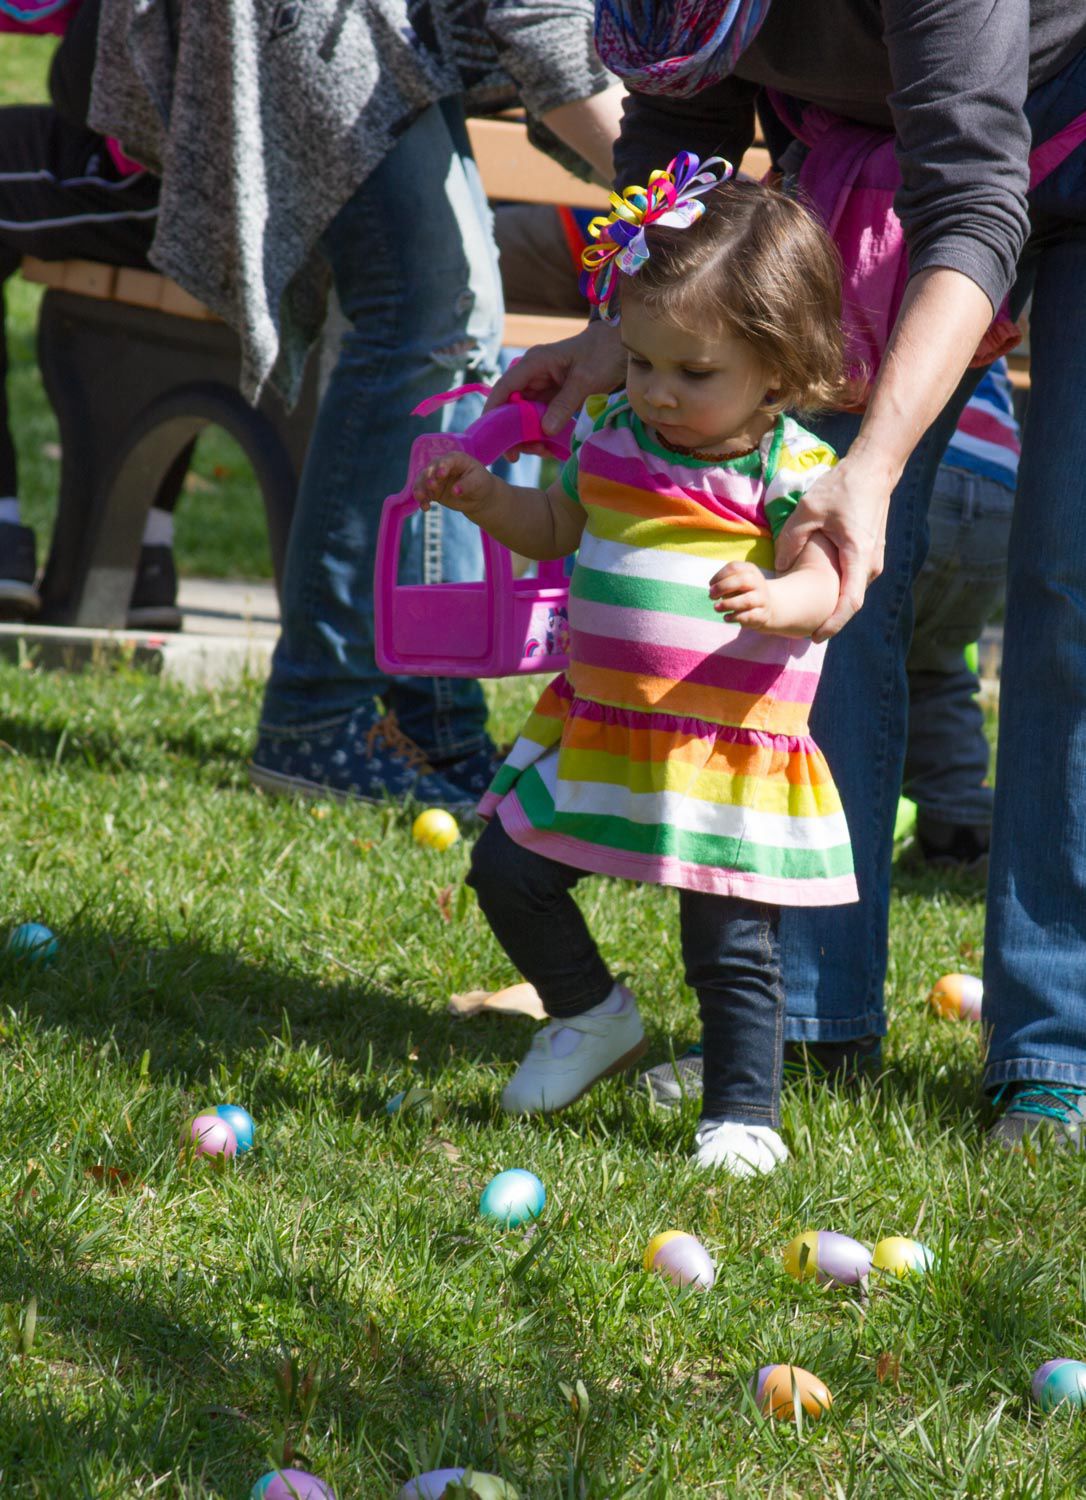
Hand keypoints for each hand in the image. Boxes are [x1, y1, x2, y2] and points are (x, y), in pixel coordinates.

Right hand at [413, 452, 494, 517]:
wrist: (478, 497)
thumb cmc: (480, 483)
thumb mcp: (478, 482)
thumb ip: (467, 485)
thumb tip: (455, 491)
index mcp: (456, 459)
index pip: (447, 460)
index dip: (443, 466)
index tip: (441, 474)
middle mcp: (443, 466)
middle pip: (431, 469)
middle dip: (429, 476)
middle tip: (431, 485)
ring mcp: (436, 478)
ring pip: (423, 481)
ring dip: (420, 488)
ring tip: (421, 497)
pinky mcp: (433, 491)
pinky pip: (424, 494)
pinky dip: (422, 500)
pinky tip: (425, 508)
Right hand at [485, 322, 625, 452]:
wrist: (620, 346)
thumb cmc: (603, 355)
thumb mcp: (586, 380)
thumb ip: (564, 404)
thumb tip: (545, 430)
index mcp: (534, 364)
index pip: (504, 388)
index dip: (493, 411)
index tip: (489, 435)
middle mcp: (532, 376)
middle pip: (510, 407)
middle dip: (511, 432)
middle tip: (516, 456)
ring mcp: (541, 388)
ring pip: (523, 416)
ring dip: (527, 436)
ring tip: (541, 452)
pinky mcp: (552, 399)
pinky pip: (539, 419)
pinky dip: (541, 434)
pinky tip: (548, 448)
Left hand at [709, 561, 772, 630]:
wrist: (765, 606)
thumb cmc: (744, 592)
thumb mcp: (735, 583)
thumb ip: (724, 585)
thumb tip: (713, 592)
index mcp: (750, 570)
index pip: (734, 567)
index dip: (719, 576)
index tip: (711, 585)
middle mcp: (758, 583)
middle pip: (743, 580)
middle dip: (723, 587)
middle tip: (711, 595)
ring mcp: (762, 599)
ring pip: (747, 600)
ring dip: (728, 604)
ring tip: (716, 608)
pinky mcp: (762, 614)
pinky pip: (749, 616)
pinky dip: (735, 617)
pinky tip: (726, 618)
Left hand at [773, 449, 894, 639]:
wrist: (873, 469)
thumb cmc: (842, 487)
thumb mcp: (808, 510)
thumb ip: (791, 540)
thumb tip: (779, 567)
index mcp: (859, 555)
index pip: (849, 602)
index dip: (832, 623)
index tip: (815, 637)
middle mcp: (872, 563)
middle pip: (850, 602)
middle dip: (828, 618)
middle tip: (802, 630)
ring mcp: (875, 559)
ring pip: (852, 591)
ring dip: (833, 603)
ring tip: (808, 614)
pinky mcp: (871, 554)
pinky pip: (854, 580)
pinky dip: (838, 589)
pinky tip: (819, 592)